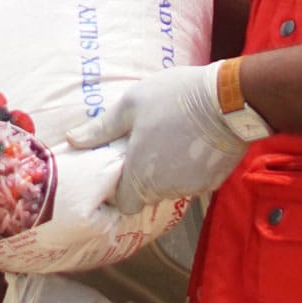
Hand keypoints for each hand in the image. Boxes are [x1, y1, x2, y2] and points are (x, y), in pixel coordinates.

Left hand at [66, 61, 253, 214]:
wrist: (229, 98)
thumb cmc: (174, 98)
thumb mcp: (131, 104)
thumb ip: (101, 129)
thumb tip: (72, 140)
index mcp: (139, 174)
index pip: (124, 204)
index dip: (120, 190)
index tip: (123, 168)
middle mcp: (165, 188)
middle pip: (148, 195)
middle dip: (145, 177)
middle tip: (148, 145)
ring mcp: (192, 187)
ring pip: (172, 188)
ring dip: (169, 172)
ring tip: (172, 139)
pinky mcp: (214, 182)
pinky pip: (195, 181)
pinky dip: (191, 168)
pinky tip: (193, 143)